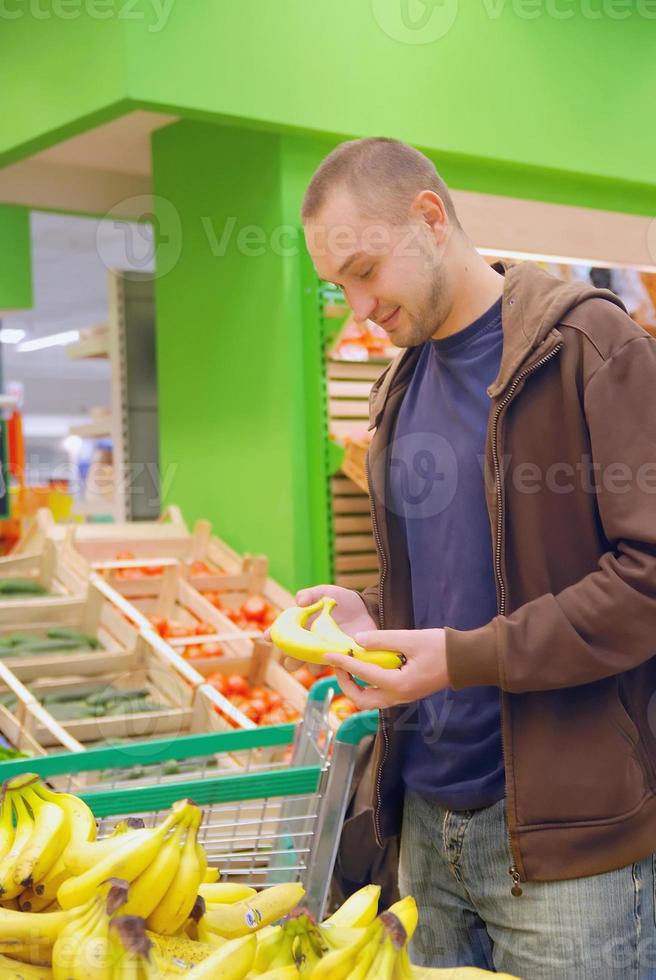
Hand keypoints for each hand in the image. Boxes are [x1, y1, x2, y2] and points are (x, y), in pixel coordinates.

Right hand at [263, 585, 376, 676]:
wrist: (367, 610)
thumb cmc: (342, 601)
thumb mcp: (326, 592)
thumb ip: (311, 594)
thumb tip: (299, 602)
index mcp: (301, 628)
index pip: (282, 635)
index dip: (273, 637)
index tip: (268, 637)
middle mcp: (310, 644)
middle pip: (292, 660)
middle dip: (291, 661)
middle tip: (295, 657)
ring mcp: (325, 654)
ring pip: (312, 669)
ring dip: (312, 666)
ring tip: (321, 658)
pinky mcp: (341, 660)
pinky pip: (333, 669)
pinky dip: (333, 666)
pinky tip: (339, 659)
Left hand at [324, 628, 449, 709]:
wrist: (467, 660)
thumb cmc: (442, 648)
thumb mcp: (410, 638)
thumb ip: (382, 640)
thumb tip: (357, 640)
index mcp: (398, 684)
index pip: (362, 673)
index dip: (342, 662)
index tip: (327, 654)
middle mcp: (399, 697)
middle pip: (361, 699)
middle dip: (345, 682)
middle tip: (337, 663)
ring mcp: (404, 698)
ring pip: (370, 701)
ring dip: (355, 686)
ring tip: (349, 665)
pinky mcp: (407, 693)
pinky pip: (380, 696)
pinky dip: (367, 685)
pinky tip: (366, 668)